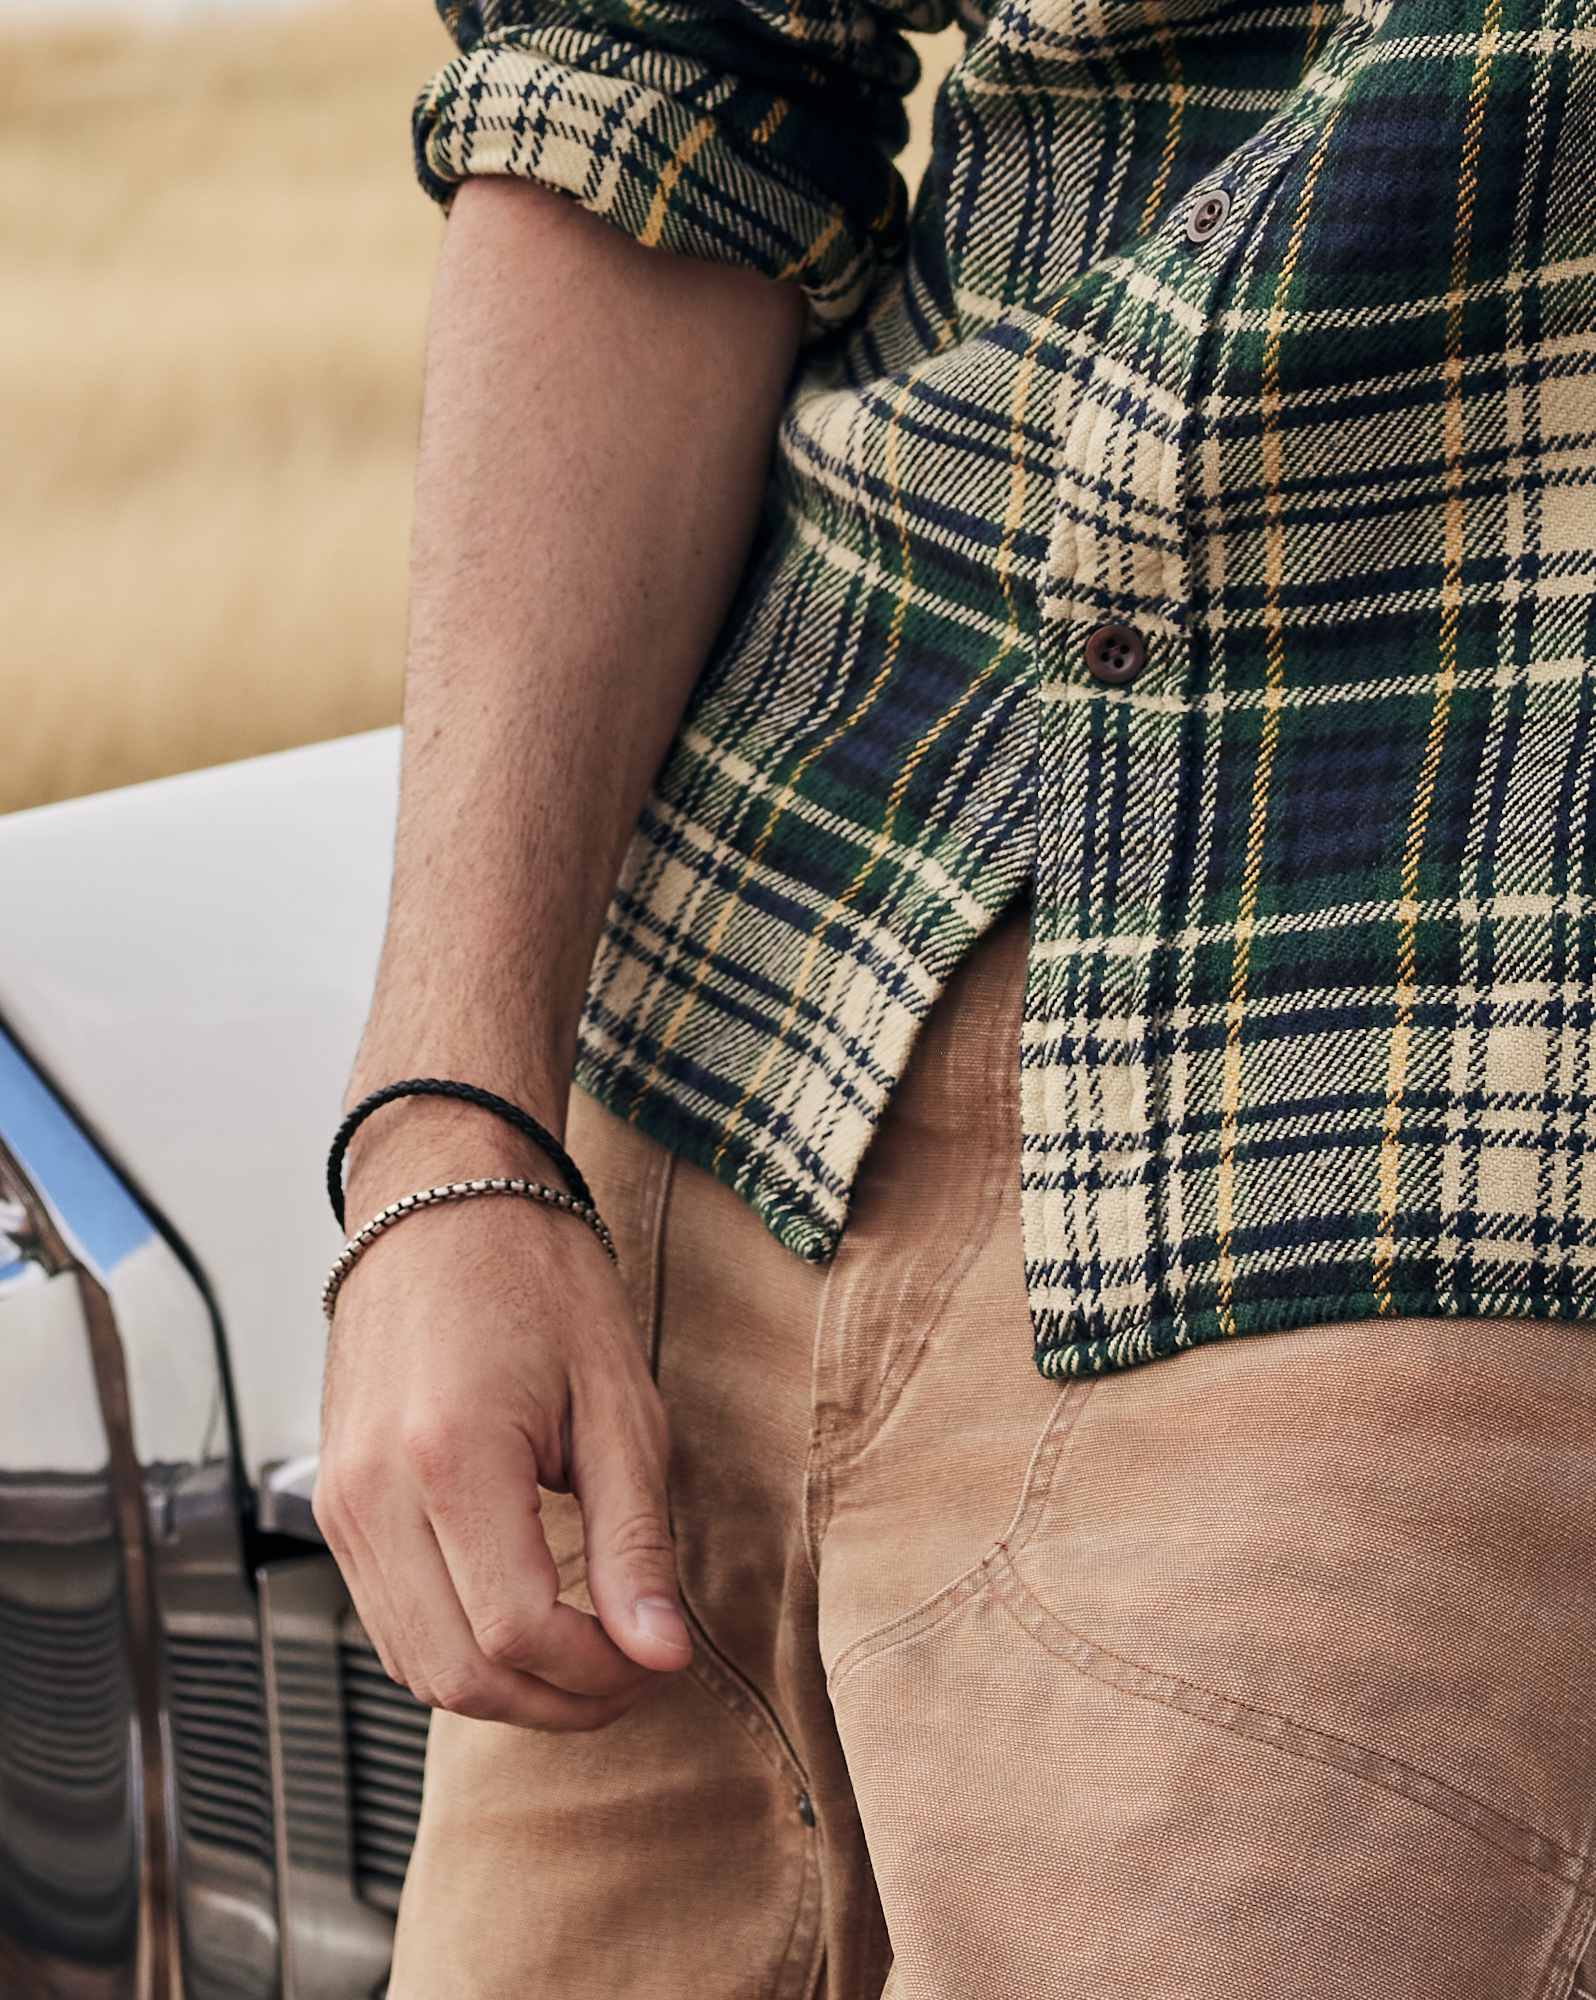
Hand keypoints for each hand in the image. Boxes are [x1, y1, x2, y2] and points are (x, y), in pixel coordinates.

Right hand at [312, 1122, 692, 1730]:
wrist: (440, 1203)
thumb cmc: (535, 1279)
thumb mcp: (618, 1402)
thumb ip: (635, 1540)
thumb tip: (660, 1652)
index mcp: (451, 1458)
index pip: (518, 1631)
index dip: (600, 1673)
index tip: (659, 1658)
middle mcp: (373, 1492)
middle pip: (459, 1673)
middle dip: (559, 1700)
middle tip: (634, 1670)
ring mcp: (339, 1502)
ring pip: (415, 1665)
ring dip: (508, 1688)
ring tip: (590, 1656)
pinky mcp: (333, 1503)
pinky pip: (390, 1622)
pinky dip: (459, 1647)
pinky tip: (526, 1622)